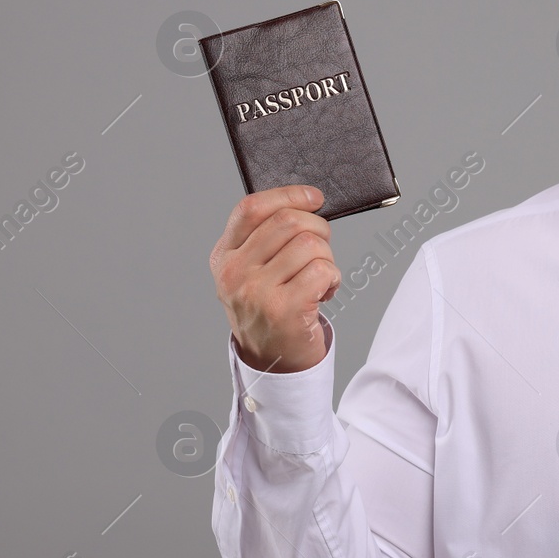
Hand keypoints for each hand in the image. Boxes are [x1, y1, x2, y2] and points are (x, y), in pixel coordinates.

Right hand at [210, 185, 339, 372]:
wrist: (272, 362)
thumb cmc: (269, 310)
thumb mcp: (250, 273)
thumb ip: (265, 239)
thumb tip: (305, 202)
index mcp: (224, 256)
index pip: (252, 209)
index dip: (288, 195)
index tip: (313, 198)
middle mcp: (234, 272)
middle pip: (288, 221)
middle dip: (318, 228)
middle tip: (322, 247)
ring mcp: (256, 292)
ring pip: (310, 244)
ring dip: (327, 257)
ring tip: (321, 276)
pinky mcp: (283, 309)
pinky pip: (323, 270)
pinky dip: (334, 277)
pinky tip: (325, 292)